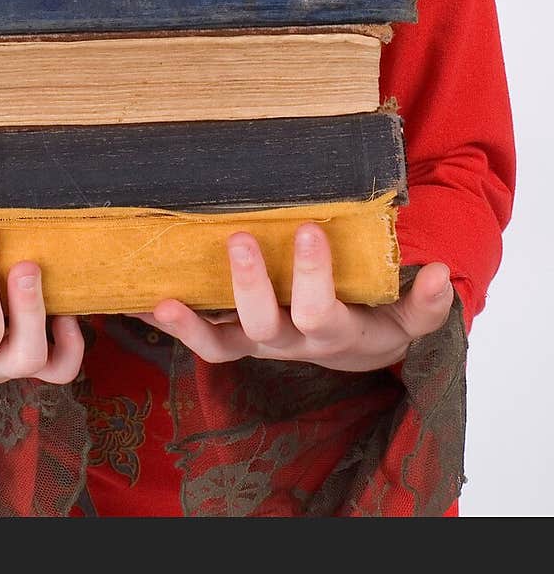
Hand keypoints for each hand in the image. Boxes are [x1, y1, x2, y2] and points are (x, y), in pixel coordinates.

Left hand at [127, 224, 453, 371]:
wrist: (351, 346)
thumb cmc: (377, 316)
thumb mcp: (407, 315)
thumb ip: (424, 302)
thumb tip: (442, 274)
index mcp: (333, 331)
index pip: (321, 309)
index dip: (312, 275)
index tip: (307, 227)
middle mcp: (288, 342)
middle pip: (263, 325)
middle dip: (250, 284)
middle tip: (237, 237)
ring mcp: (255, 341)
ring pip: (218, 344)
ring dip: (188, 325)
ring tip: (160, 299)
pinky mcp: (232, 335)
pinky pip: (195, 334)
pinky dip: (164, 321)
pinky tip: (130, 299)